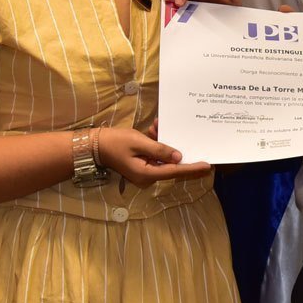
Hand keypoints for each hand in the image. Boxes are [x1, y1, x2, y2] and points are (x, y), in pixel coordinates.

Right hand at [96, 126, 210, 185]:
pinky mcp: (141, 164)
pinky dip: (155, 142)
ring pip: (162, 157)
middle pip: (171, 165)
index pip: (175, 171)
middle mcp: (147, 176)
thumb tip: (178, 157)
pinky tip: (154, 128)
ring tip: (157, 126)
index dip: (192, 168)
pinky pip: (154, 155)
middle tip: (189, 138)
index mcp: (147, 174)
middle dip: (176, 149)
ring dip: (163, 141)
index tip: (207, 166)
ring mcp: (144, 171)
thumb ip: (160, 150)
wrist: (94, 144)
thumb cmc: (115, 142)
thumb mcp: (139, 142)